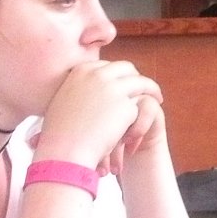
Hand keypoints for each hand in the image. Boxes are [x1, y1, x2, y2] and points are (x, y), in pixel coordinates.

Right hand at [35, 60, 162, 169]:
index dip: (117, 75)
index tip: (123, 83)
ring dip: (151, 89)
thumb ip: (79, 90)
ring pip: (141, 83)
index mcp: (81, 71)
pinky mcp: (126, 104)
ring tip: (157, 99)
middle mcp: (98, 74)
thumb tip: (92, 90)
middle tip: (144, 88)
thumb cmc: (59, 134)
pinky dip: (142, 114)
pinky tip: (143, 123)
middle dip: (136, 77)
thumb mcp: (62, 102)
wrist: (64, 151)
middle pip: (126, 68)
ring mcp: (113, 88)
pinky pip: (140, 106)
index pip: (106, 66)